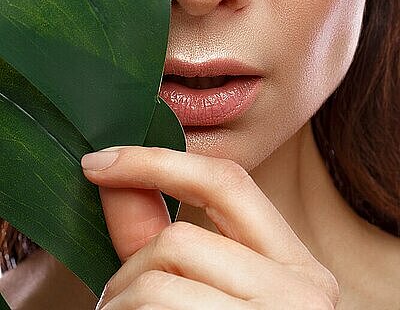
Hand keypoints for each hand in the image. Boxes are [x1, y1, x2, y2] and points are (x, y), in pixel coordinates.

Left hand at [81, 146, 339, 308]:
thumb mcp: (213, 291)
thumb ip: (159, 235)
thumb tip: (114, 178)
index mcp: (299, 268)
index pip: (226, 182)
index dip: (155, 161)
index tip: (98, 162)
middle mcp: (302, 297)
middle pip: (178, 242)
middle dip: (129, 269)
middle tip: (119, 302)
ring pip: (156, 287)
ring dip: (120, 305)